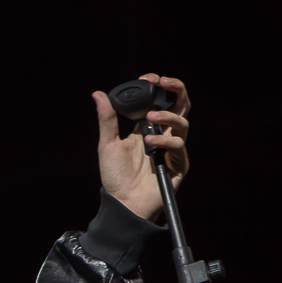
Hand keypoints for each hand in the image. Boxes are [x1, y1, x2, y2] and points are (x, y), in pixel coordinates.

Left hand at [91, 74, 190, 221]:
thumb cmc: (115, 176)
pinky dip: (165, 141)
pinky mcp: (178, 165)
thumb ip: (106, 119)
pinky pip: (179, 147)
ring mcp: (172, 150)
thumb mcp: (107, 144)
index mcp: (147, 127)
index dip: (158, 86)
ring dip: (167, 116)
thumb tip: (98, 94)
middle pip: (180, 106)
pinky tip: (150, 143)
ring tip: (149, 118)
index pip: (160, 100)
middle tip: (163, 82)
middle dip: (176, 89)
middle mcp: (163, 135)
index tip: (148, 78)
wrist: (123, 203)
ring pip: (183, 123)